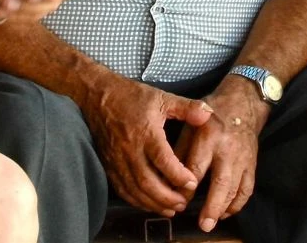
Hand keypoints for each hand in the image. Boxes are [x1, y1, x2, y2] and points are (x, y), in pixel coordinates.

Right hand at [82, 76, 211, 216]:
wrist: (98, 96)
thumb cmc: (132, 96)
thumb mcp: (162, 97)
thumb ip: (187, 107)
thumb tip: (209, 115)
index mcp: (146, 132)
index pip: (163, 160)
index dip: (178, 175)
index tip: (192, 184)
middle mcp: (130, 150)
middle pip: (148, 182)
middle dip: (167, 197)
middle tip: (183, 204)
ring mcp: (117, 160)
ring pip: (135, 190)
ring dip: (153, 203)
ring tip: (171, 209)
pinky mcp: (108, 165)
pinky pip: (122, 189)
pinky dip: (137, 201)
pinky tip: (149, 204)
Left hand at [174, 77, 266, 232]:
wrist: (243, 104)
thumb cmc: (210, 114)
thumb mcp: (190, 124)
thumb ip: (179, 150)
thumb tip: (167, 177)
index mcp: (208, 136)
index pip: (196, 166)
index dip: (186, 186)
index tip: (177, 200)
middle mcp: (227, 149)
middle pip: (221, 181)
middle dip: (212, 205)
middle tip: (203, 225)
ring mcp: (242, 158)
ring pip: (236, 188)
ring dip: (223, 208)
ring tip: (211, 222)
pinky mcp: (252, 163)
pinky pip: (248, 188)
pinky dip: (238, 203)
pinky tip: (226, 212)